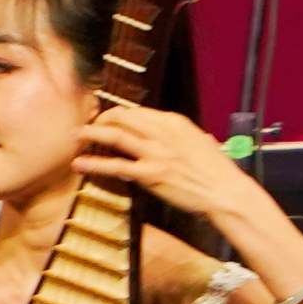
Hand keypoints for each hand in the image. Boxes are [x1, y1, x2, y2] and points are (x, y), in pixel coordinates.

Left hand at [74, 100, 264, 232]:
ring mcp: (156, 153)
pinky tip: (80, 164)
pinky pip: (116, 166)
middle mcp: (164, 132)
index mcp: (176, 122)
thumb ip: (179, 136)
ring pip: (116, 135)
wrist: (226, 192)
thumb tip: (168, 136)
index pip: (139, 111)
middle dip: (102, 119)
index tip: (108, 119)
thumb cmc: (216, 171)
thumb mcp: (199, 142)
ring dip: (92, 133)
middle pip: (123, 117)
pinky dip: (95, 163)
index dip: (120, 114)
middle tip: (89, 126)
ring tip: (76, 136)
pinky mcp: (151, 175)